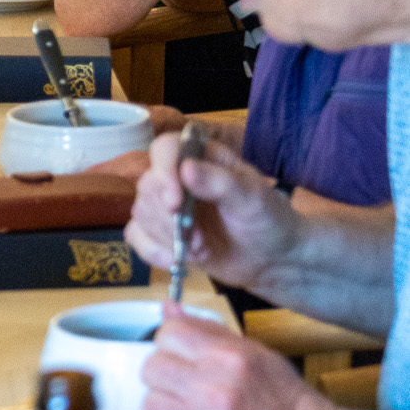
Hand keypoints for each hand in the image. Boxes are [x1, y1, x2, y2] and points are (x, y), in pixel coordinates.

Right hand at [125, 131, 301, 286]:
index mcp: (202, 157)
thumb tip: (185, 169)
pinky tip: (176, 261)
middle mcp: (179, 176)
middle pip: (148, 185)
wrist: (273, 259)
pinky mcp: (161, 232)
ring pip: (141, 212)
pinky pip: (136, 236)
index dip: (163, 172)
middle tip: (199, 238)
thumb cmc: (269, 219)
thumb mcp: (253, 198)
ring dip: (166, 236)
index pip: (166, 149)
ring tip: (201, 250)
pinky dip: (152, 251)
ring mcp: (168, 205)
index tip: (175, 203)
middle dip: (168, 217)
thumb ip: (220, 182)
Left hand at [141, 312, 350, 409]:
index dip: (171, 343)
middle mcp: (212, 390)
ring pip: (151, 407)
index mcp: (228, 358)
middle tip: (186, 386)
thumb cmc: (287, 402)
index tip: (180, 354)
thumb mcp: (256, 354)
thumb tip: (169, 308)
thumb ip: (208, 330)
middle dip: (165, 376)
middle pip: (151, 369)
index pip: (168, 334)